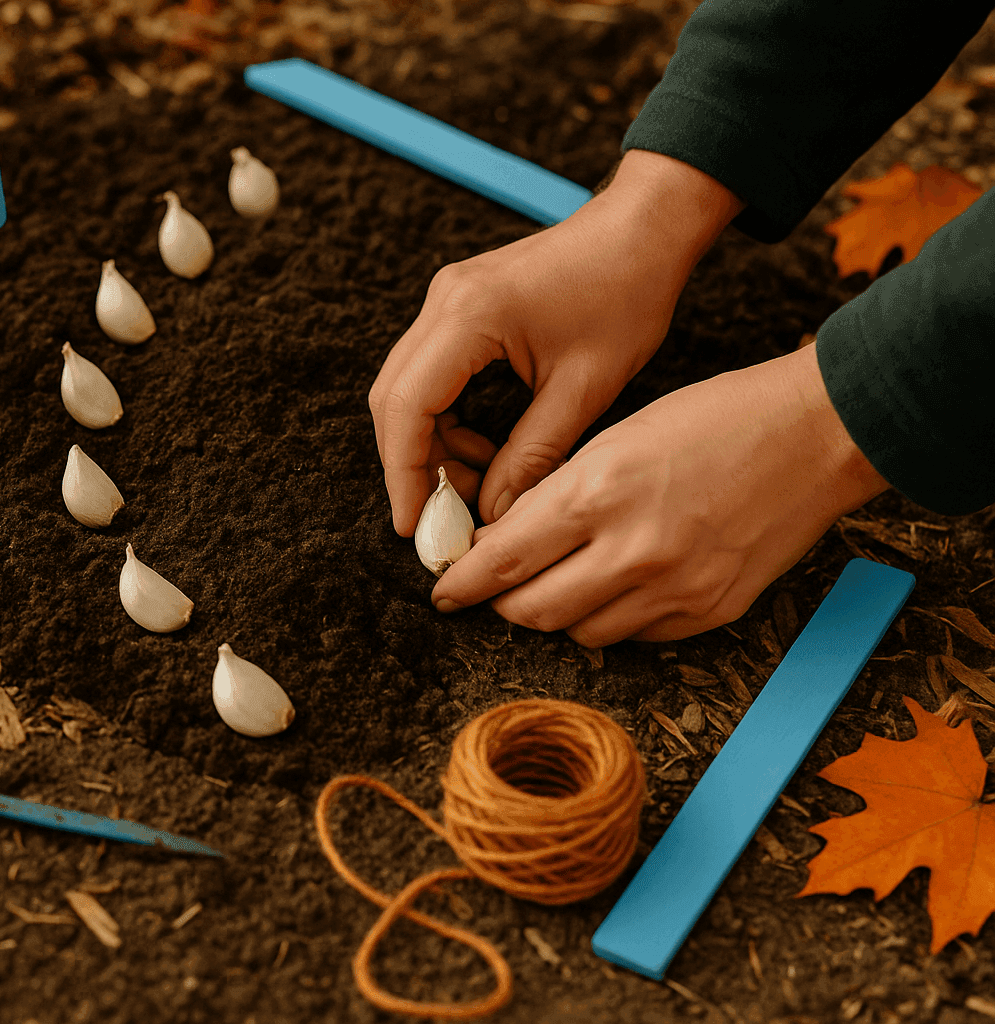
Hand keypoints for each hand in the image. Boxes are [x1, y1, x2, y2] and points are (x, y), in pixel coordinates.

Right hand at [369, 150, 743, 534]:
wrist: (643, 230)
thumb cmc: (626, 295)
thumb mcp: (584, 389)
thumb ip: (533, 456)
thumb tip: (492, 514)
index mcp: (470, 316)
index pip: (407, 406)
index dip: (403, 472)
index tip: (411, 523)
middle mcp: (444, 302)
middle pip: (392, 399)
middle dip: (411, 464)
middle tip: (442, 514)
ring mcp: (446, 299)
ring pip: (406, 389)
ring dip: (430, 443)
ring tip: (477, 481)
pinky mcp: (459, 305)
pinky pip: (429, 374)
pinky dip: (445, 419)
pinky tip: (483, 446)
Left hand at [431, 344, 891, 645]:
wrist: (817, 434)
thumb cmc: (715, 418)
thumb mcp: (616, 437)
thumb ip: (558, 495)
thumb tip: (505, 541)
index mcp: (598, 493)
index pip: (501, 560)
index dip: (462, 582)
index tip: (444, 590)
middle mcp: (632, 551)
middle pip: (530, 612)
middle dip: (501, 604)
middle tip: (493, 589)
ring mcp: (675, 590)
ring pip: (579, 633)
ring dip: (557, 614)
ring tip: (560, 580)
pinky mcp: (710, 612)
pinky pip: (634, 638)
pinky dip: (612, 618)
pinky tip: (617, 585)